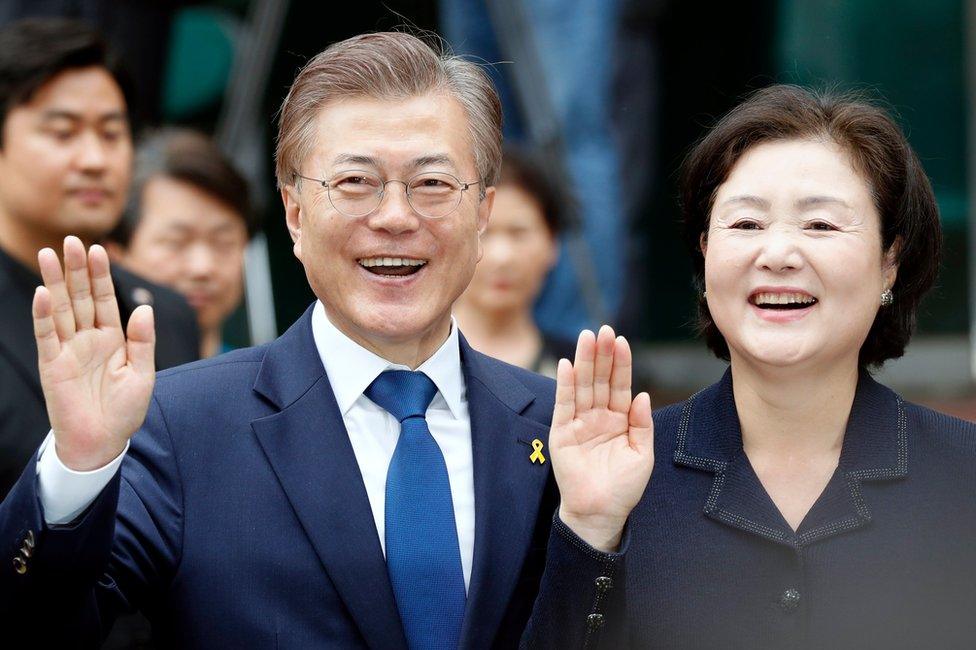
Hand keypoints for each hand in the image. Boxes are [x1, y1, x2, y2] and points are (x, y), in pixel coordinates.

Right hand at [33, 236, 155, 470]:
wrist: (103, 442)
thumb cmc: (124, 410)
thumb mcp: (142, 374)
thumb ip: (143, 341)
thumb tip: (144, 308)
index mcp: (112, 339)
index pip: (105, 300)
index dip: (101, 275)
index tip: (99, 249)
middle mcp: (88, 339)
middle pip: (81, 297)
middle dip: (76, 269)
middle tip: (70, 240)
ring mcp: (68, 350)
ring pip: (61, 309)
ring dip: (55, 282)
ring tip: (48, 254)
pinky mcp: (53, 365)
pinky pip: (47, 336)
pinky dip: (44, 315)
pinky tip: (44, 293)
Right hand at [549, 325, 652, 551]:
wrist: (601, 512)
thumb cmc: (623, 487)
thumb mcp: (643, 454)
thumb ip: (641, 424)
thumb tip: (642, 395)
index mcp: (619, 420)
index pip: (620, 385)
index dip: (621, 363)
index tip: (621, 341)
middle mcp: (598, 417)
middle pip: (599, 379)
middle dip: (602, 354)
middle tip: (603, 330)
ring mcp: (579, 423)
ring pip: (582, 386)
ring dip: (584, 362)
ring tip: (586, 338)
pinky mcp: (562, 433)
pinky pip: (564, 405)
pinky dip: (564, 385)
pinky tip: (566, 365)